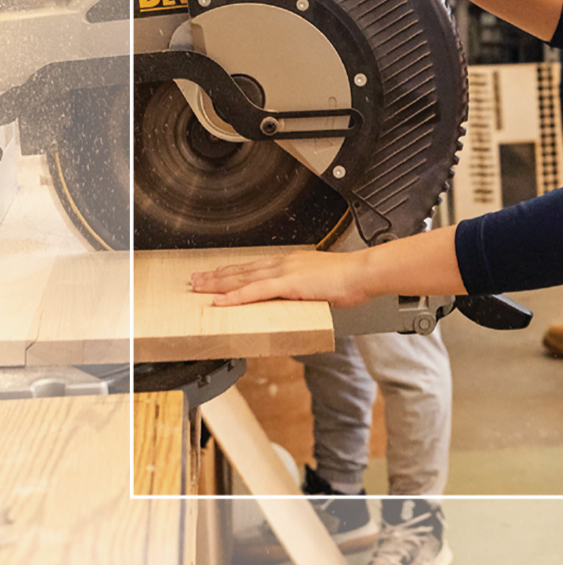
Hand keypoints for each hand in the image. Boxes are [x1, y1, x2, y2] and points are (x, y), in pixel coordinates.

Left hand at [190, 249, 370, 307]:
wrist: (363, 273)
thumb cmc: (352, 279)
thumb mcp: (323, 283)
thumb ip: (307, 291)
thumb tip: (302, 301)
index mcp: (293, 263)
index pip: (256, 267)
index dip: (234, 271)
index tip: (217, 273)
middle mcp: (285, 263)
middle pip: (244, 270)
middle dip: (218, 276)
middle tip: (196, 279)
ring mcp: (285, 272)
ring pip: (244, 279)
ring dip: (219, 284)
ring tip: (199, 288)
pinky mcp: (289, 284)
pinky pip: (256, 292)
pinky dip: (236, 297)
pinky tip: (220, 301)